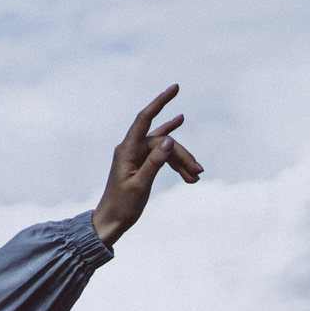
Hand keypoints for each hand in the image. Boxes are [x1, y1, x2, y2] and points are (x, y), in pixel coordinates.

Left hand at [93, 85, 202, 246]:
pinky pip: (164, 157)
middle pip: (164, 142)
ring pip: (166, 150)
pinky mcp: (143, 164)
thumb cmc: (121, 206)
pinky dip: (177, 165)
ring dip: (183, 162)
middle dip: (183, 155)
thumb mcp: (140, 185)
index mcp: (126, 151)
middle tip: (198, 173)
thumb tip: (169, 140)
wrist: (111, 222)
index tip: (175, 87)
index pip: (144, 119)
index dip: (160, 102)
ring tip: (197, 176)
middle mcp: (131, 149)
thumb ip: (154, 162)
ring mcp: (137, 156)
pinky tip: (191, 162)